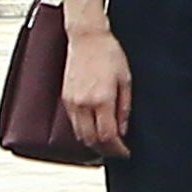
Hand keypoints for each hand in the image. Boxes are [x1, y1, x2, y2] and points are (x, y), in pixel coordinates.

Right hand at [60, 24, 135, 156]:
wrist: (87, 38)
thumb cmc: (109, 54)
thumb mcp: (126, 80)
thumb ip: (125, 107)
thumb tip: (123, 130)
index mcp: (101, 99)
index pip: (107, 135)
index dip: (117, 149)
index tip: (125, 152)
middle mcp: (83, 104)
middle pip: (91, 140)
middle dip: (105, 151)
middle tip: (118, 153)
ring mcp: (71, 102)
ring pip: (79, 134)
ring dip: (93, 145)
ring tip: (107, 146)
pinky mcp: (65, 99)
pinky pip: (73, 124)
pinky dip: (83, 133)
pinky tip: (94, 132)